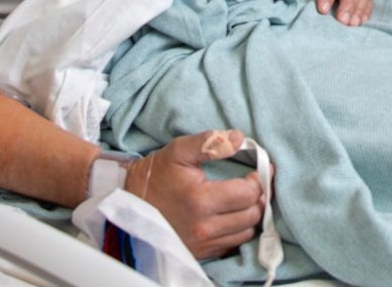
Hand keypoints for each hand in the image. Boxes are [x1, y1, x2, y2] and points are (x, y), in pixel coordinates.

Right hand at [126, 130, 265, 260]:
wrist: (131, 200)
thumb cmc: (157, 174)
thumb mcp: (180, 150)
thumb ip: (212, 142)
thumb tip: (240, 139)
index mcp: (201, 200)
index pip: (248, 194)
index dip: (260, 179)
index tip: (260, 170)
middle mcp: (203, 227)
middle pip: (251, 215)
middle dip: (259, 197)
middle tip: (257, 183)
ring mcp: (202, 243)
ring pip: (246, 232)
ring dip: (251, 214)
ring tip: (247, 198)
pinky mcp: (200, 253)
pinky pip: (232, 244)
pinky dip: (239, 230)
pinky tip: (234, 214)